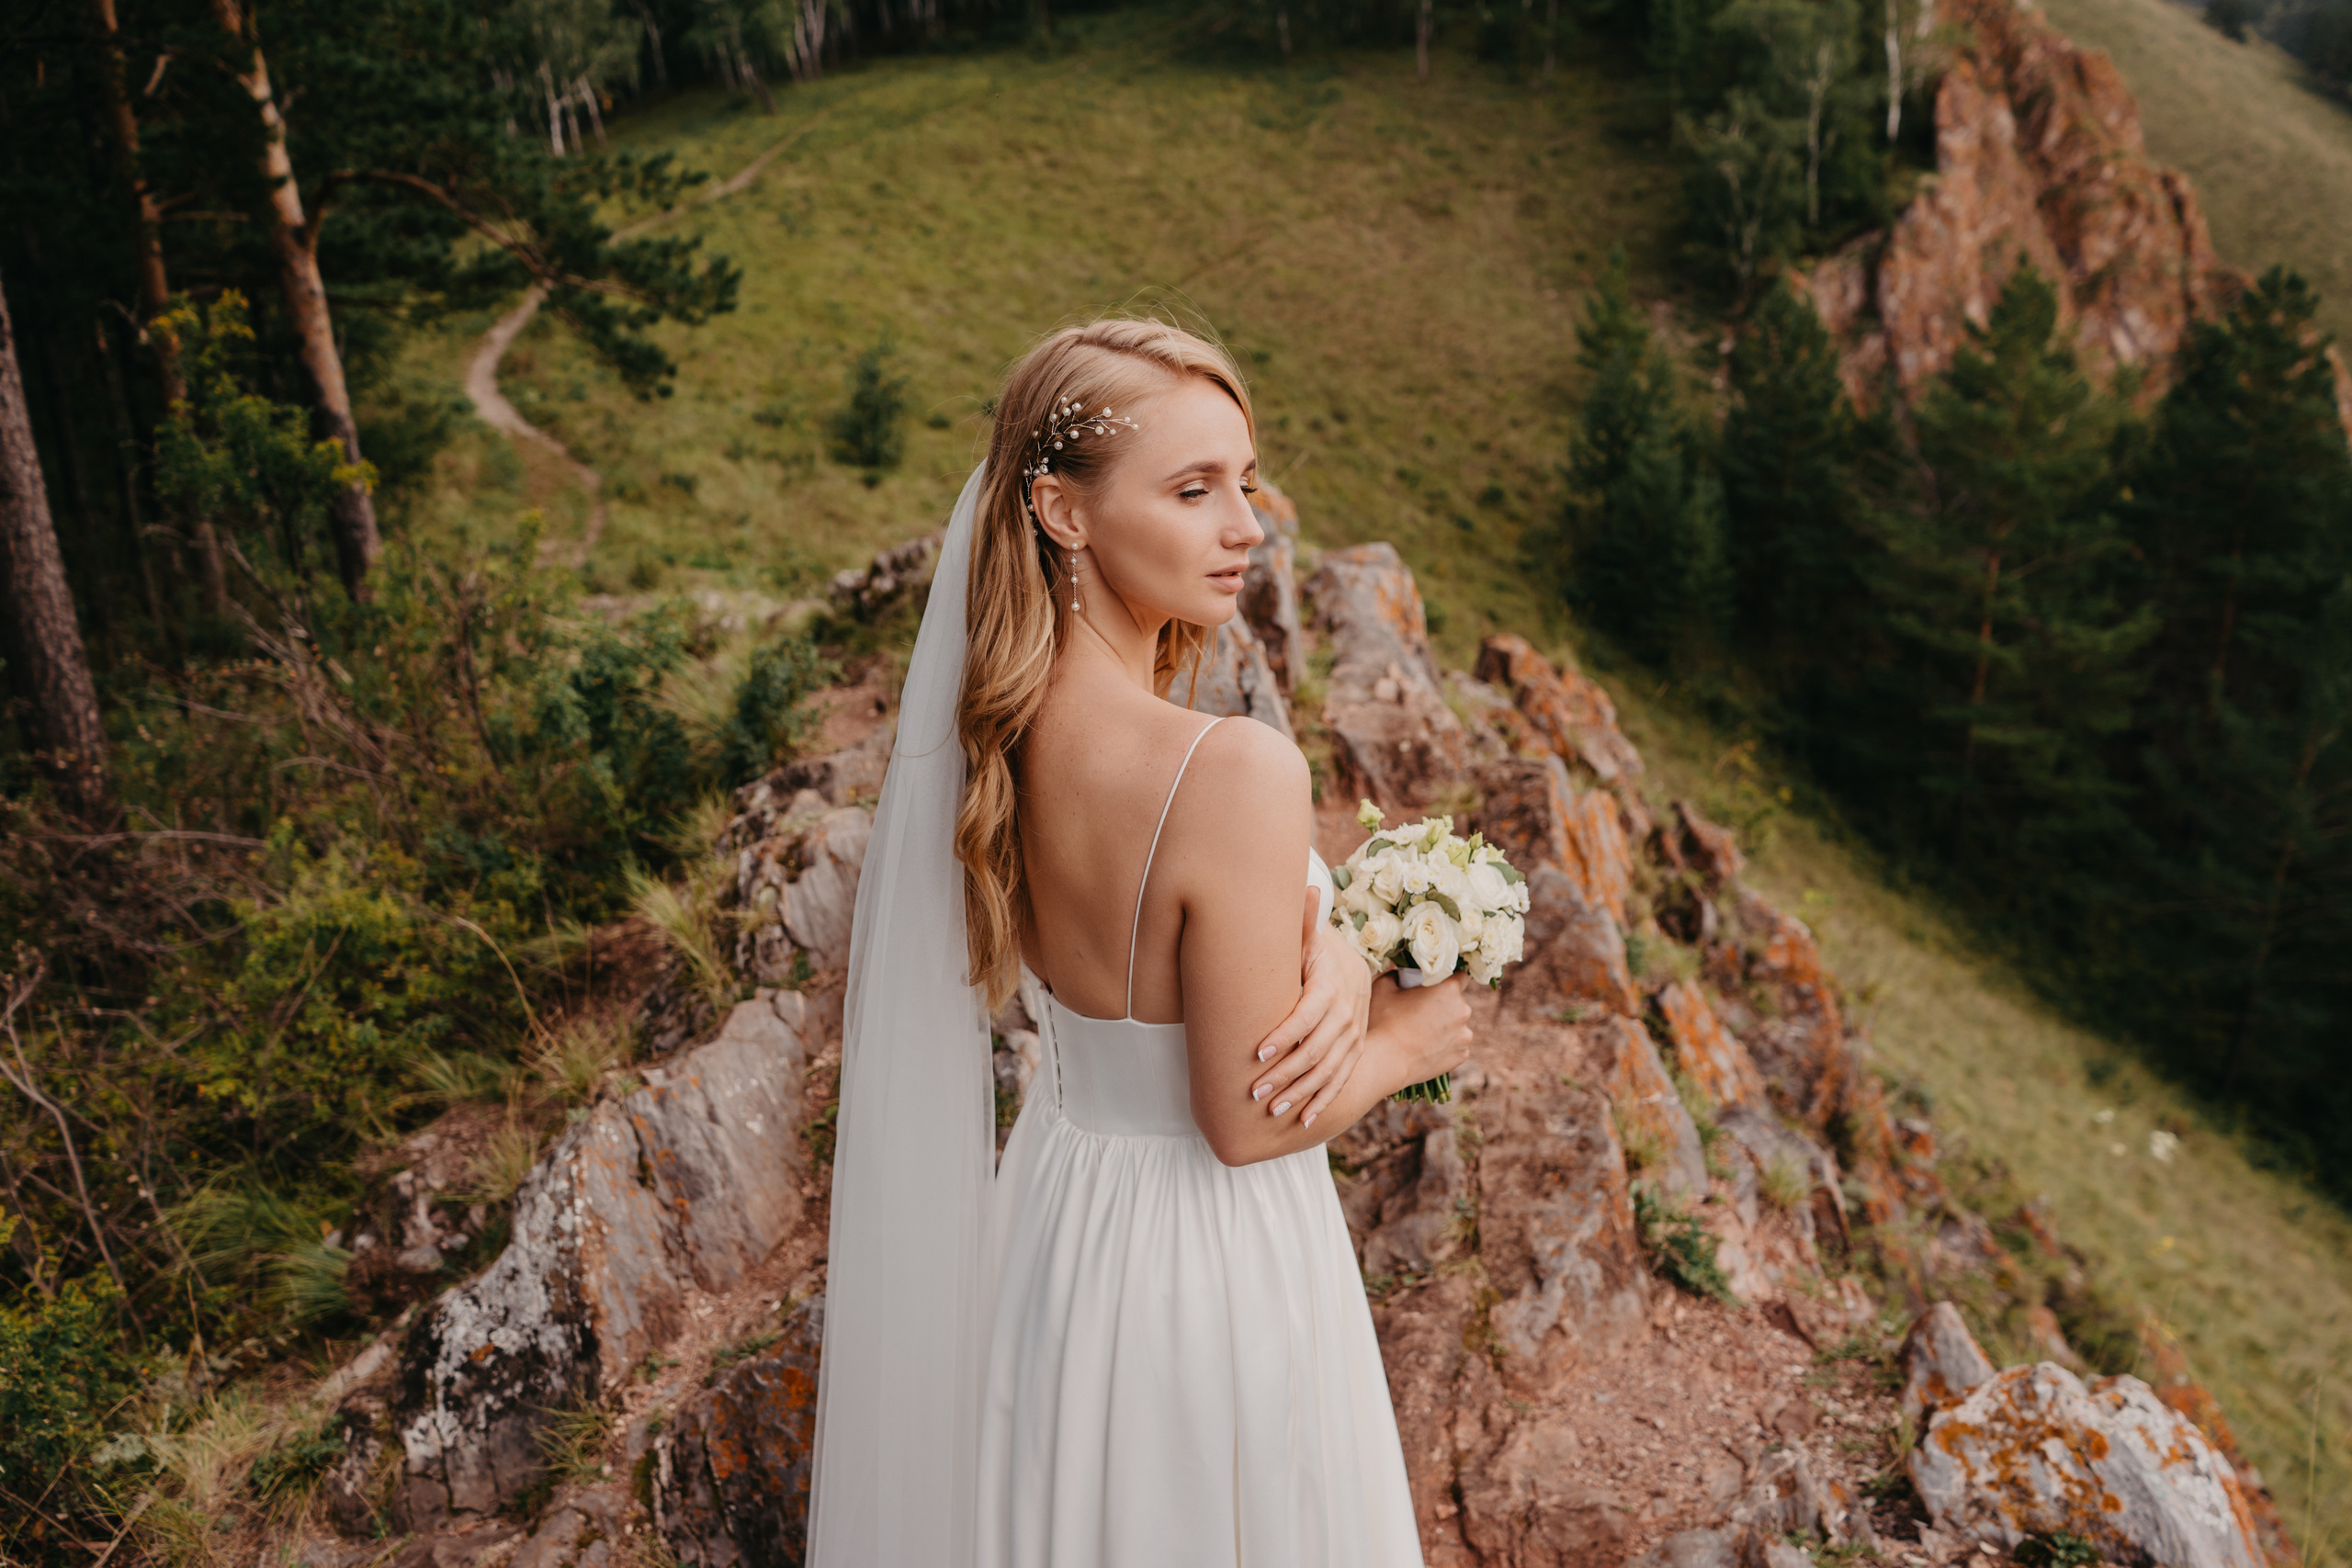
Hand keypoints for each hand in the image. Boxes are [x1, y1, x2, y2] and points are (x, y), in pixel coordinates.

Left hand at [1247, 890, 1374, 1128]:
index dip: (1284, 1036)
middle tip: (1255, 1093)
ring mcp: (1354, 1037)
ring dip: (1301, 1093)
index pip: (1307, 1016)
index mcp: (1333, 986)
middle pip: (1317, 1050)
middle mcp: (1348, 1015)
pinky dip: (1323, 1102)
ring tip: (1273, 1111)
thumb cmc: (1316, 954)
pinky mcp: (1353, 1053)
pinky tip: (1304, 1121)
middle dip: (1286, 1074)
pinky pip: (1342, 1081)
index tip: (1257, 1054)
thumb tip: (1309, 886)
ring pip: (1329, 1071)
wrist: (1350, 970)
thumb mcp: (1310, 939)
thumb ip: (1304, 922)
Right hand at [1368, 972, 1472, 1084]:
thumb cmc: (1383, 1021)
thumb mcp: (1383, 987)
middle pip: (1458, 1002)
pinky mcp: (1461, 1055)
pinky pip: (1456, 1045)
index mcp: (1449, 990)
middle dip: (1443, 1004)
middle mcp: (1463, 1011)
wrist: (1386, 1062)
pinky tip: (1426, 1048)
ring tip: (1421, 1034)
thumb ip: (1395, 975)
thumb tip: (1400, 974)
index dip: (1448, 979)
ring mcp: (1464, 1036)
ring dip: (1445, 1026)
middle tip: (1420, 1011)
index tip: (1435, 986)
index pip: (1461, 976)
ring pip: (1457, 1025)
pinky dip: (1445, 1045)